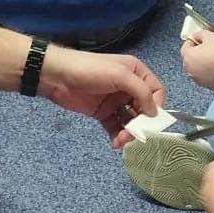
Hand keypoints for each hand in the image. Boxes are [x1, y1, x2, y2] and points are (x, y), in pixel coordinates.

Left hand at [36, 45, 164, 149]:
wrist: (57, 76)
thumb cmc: (90, 70)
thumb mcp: (120, 75)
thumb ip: (141, 92)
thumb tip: (154, 112)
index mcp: (135, 72)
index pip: (156, 91)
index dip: (156, 106)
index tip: (150, 120)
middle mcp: (128, 86)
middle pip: (144, 109)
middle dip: (141, 123)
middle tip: (133, 134)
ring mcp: (115, 100)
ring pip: (130, 120)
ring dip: (129, 132)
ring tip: (121, 140)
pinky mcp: (102, 112)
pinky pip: (115, 127)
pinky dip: (117, 136)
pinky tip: (114, 142)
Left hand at [181, 30, 213, 92]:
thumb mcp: (210, 37)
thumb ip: (200, 35)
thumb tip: (197, 36)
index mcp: (188, 57)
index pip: (186, 47)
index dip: (193, 41)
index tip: (200, 39)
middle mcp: (190, 70)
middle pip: (190, 59)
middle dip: (197, 52)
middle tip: (208, 47)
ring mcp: (199, 80)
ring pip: (197, 69)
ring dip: (202, 63)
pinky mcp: (208, 86)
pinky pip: (205, 76)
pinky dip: (209, 71)